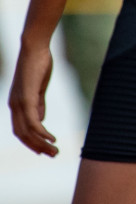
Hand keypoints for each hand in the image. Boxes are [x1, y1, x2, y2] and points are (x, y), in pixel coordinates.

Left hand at [9, 38, 57, 155]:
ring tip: (55, 150)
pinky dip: (41, 132)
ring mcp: (18, 103)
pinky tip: (51, 138)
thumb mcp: (38, 88)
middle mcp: (14, 106)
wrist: (35, 48)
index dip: (31, 142)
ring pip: (27, 131)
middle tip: (53, 155)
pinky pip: (32, 121)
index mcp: (16, 104)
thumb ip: (38, 104)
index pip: (20, 130)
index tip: (45, 149)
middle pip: (22, 135)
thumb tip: (40, 120)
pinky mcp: (26, 98)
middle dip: (37, 147)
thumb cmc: (38, 64)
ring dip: (41, 143)